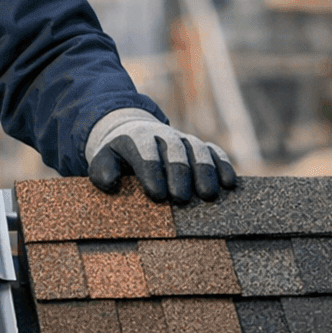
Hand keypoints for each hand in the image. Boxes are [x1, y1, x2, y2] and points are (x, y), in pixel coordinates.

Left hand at [85, 108, 236, 204]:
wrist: (133, 133)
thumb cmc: (118, 156)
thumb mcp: (102, 159)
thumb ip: (101, 170)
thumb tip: (110, 183)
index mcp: (137, 138)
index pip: (145, 153)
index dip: (152, 172)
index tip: (156, 195)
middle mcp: (163, 136)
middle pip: (174, 151)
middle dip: (179, 174)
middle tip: (181, 198)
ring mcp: (184, 140)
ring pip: (198, 150)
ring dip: (205, 171)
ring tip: (208, 195)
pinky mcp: (200, 147)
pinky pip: (214, 152)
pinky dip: (223, 165)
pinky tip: (229, 184)